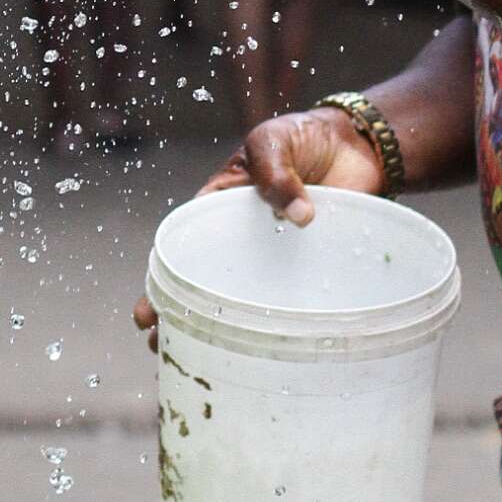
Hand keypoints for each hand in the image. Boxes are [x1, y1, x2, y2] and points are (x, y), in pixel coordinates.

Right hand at [129, 106, 387, 349]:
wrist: (356, 144)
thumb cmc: (301, 137)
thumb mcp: (272, 141)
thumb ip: (275, 172)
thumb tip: (298, 217)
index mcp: (219, 210)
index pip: (181, 252)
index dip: (158, 285)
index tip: (145, 314)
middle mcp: (243, 242)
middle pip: (205, 287)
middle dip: (179, 321)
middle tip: (164, 350)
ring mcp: (277, 259)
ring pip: (247, 303)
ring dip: (226, 333)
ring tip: (208, 364)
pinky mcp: (314, 268)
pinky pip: (296, 300)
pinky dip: (283, 327)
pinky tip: (276, 355)